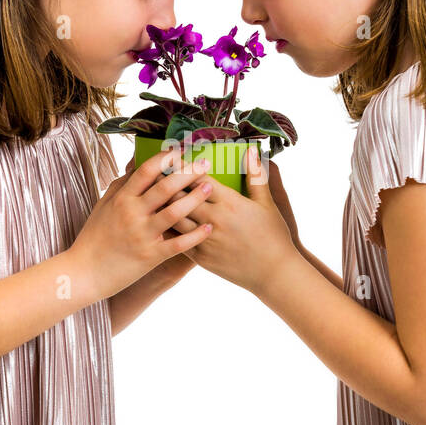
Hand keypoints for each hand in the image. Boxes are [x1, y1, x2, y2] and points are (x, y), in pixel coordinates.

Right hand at [70, 147, 214, 298]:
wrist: (84, 272)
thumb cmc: (95, 236)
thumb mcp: (104, 205)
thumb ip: (122, 184)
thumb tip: (137, 162)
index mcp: (122, 199)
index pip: (146, 171)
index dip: (166, 158)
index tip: (182, 151)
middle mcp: (132, 214)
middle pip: (165, 187)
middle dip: (188, 173)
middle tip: (204, 164)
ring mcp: (142, 235)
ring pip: (174, 212)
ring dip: (195, 199)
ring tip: (211, 188)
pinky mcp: (150, 256)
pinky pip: (178, 244)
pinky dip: (195, 236)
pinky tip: (209, 227)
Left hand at [163, 146, 298, 293]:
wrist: (273, 274)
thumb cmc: (274, 237)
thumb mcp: (268, 204)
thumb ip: (256, 176)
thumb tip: (252, 150)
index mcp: (230, 202)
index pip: (199, 179)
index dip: (184, 167)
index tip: (174, 158)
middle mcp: (214, 219)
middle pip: (181, 196)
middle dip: (167, 182)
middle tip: (155, 172)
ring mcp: (205, 239)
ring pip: (174, 217)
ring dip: (163, 204)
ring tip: (151, 194)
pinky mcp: (201, 257)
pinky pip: (176, 240)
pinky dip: (166, 228)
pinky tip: (158, 220)